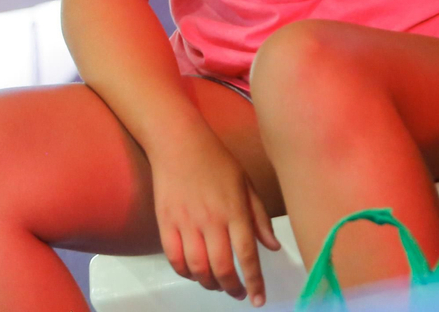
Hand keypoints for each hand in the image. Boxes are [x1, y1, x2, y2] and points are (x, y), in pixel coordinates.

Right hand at [149, 128, 279, 305]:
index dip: (254, 282)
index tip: (259, 299)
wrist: (178, 142)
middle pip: (222, 268)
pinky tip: (194, 272)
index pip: (247, 256)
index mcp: (235, 211)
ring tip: (217, 284)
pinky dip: (184, 272)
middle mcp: (211, 220)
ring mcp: (186, 222)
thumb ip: (259, 217)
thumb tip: (272, 247)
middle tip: (239, 294)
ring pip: (197, 268)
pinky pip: (174, 257)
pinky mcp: (166, 222)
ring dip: (209, 283)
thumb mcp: (246, 184)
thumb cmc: (216, 160)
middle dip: (232, 288)